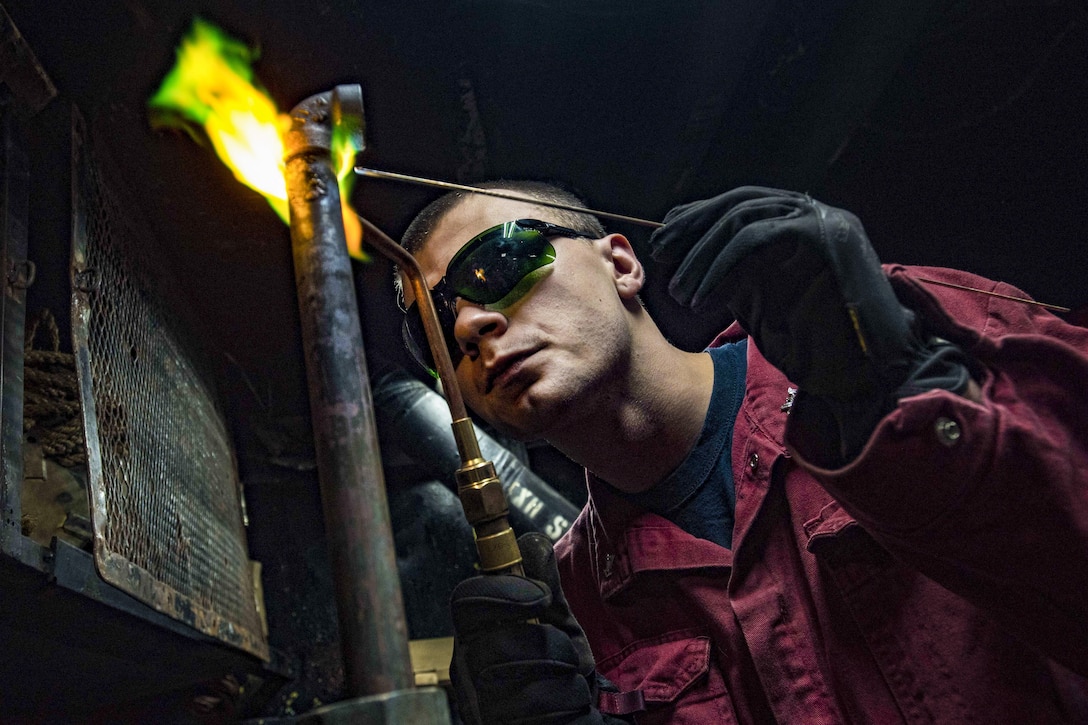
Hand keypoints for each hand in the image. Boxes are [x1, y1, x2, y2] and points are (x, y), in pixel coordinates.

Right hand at [450, 532, 610, 724]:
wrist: (568, 715)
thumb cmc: (556, 668)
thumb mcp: (557, 621)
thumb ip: (545, 584)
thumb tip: (531, 543)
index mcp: (472, 634)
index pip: (466, 600)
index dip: (504, 592)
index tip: (541, 596)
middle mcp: (466, 673)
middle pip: (496, 645)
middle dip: (548, 644)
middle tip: (568, 651)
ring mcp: (482, 708)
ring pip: (524, 684)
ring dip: (565, 678)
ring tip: (570, 679)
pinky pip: (542, 716)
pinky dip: (571, 705)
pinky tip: (571, 704)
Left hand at [650, 187, 969, 460]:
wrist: (870, 367)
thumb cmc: (818, 339)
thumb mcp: (763, 297)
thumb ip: (736, 273)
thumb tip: (686, 258)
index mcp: (797, 220)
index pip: (737, 204)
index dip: (696, 217)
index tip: (663, 241)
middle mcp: (810, 211)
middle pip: (736, 203)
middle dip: (692, 229)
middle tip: (660, 255)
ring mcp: (822, 219)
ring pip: (742, 219)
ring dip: (702, 255)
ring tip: (680, 292)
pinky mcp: (825, 235)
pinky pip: (758, 238)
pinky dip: (722, 265)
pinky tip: (703, 297)